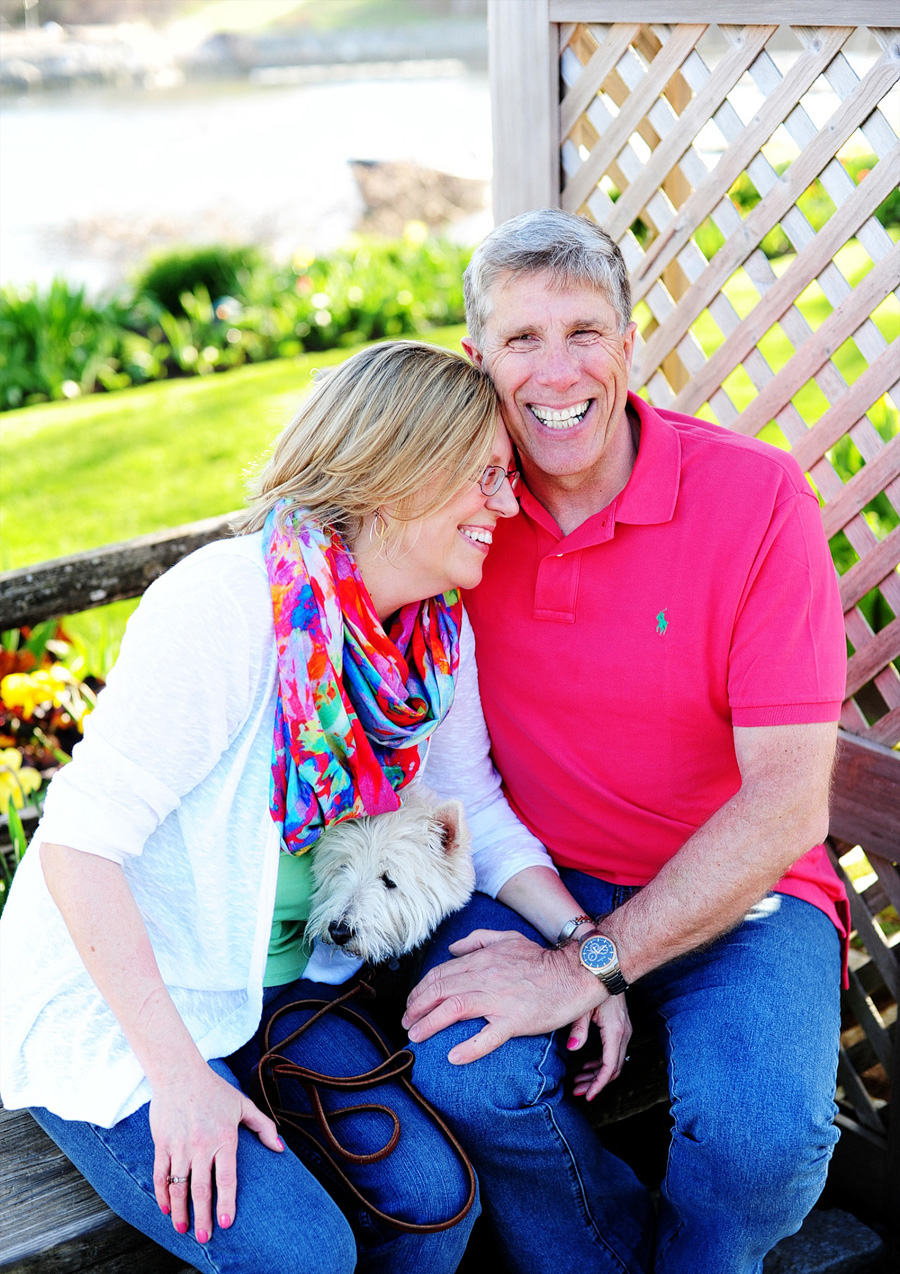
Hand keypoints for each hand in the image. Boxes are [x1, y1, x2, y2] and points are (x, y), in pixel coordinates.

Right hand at [149, 1062, 282, 1242]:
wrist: (180, 1073)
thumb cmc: (215, 1090)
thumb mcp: (243, 1105)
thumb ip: (263, 1126)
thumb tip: (280, 1148)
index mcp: (223, 1138)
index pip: (226, 1178)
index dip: (226, 1202)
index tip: (227, 1223)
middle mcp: (201, 1145)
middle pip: (201, 1189)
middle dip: (202, 1216)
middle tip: (205, 1237)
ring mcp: (179, 1146)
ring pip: (178, 1186)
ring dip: (180, 1210)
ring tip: (183, 1229)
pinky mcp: (162, 1144)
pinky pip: (160, 1175)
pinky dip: (162, 1194)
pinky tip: (167, 1208)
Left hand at [402, 928, 605, 1063]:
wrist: (574, 972)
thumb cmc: (541, 958)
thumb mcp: (508, 938)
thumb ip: (477, 940)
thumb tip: (451, 950)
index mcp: (481, 959)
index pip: (440, 974)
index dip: (420, 990)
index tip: (411, 1004)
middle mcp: (484, 977)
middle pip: (439, 991)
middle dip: (415, 1008)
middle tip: (406, 1023)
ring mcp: (498, 999)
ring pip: (452, 1010)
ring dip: (428, 1025)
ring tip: (416, 1036)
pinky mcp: (514, 1020)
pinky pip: (486, 1037)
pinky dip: (468, 1048)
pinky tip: (453, 1057)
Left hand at [567, 994, 631, 1099]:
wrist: (609, 968)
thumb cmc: (594, 984)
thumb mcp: (582, 1007)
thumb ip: (578, 1029)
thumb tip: (572, 1048)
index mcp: (614, 1031)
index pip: (609, 1066)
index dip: (599, 1084)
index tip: (587, 1095)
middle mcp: (623, 1033)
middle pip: (614, 1068)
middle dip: (596, 1083)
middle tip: (578, 1091)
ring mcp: (624, 1030)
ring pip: (615, 1062)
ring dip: (597, 1074)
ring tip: (579, 1082)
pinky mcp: (621, 1027)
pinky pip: (614, 1052)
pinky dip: (602, 1063)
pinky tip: (588, 1067)